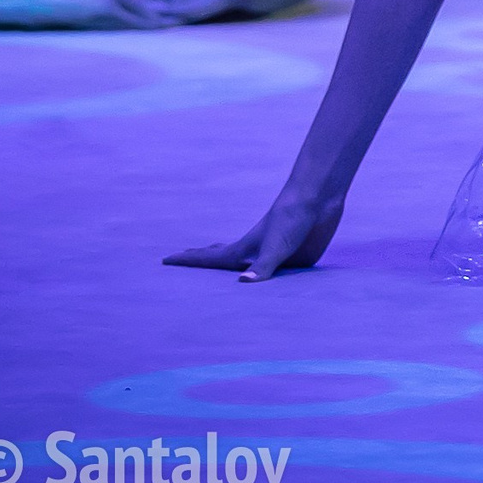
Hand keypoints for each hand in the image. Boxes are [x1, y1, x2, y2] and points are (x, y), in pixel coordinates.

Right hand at [164, 192, 344, 282]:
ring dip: (229, 265)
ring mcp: (272, 253)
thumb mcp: (277, 247)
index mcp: (245, 249)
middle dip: (201, 258)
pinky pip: (270, 269)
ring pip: (244, 262)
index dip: (187, 261)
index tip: (164, 260)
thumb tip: (242, 283)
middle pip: (222, 257)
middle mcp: (255, 251)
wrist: (318, 198)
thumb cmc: (293, 219)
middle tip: (182, 256)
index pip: (210, 259)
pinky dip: (260, 273)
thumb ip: (262, 268)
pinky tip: (262, 273)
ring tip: (215, 264)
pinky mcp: (292, 257)